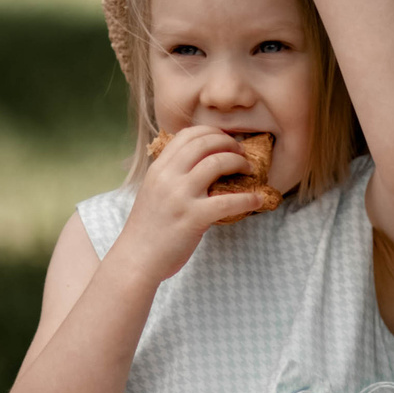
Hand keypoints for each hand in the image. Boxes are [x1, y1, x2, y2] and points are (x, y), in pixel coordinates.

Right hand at [117, 125, 263, 284]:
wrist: (136, 260)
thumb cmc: (147, 230)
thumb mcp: (152, 192)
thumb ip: (171, 176)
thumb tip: (198, 164)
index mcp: (158, 169)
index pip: (187, 135)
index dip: (211, 132)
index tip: (225, 140)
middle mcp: (168, 177)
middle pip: (205, 143)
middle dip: (229, 143)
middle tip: (241, 153)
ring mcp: (180, 196)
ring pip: (217, 163)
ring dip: (240, 163)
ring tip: (249, 170)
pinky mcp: (193, 217)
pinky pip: (228, 201)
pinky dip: (248, 198)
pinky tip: (257, 200)